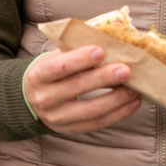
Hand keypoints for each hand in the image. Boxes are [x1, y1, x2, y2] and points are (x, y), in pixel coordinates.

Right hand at [24, 46, 141, 133]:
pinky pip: (98, 123)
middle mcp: (44, 98)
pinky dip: (119, 113)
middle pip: (76, 88)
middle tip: (125, 69)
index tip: (100, 50)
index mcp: (38, 76)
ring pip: (91, 110)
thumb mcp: (53, 58)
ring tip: (134, 87)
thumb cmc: (49, 73)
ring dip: (116, 98)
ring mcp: (58, 117)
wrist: (30, 101)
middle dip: (103, 78)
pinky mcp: (72, 129)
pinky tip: (133, 101)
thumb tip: (108, 36)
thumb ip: (75, 49)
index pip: (58, 67)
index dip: (79, 59)